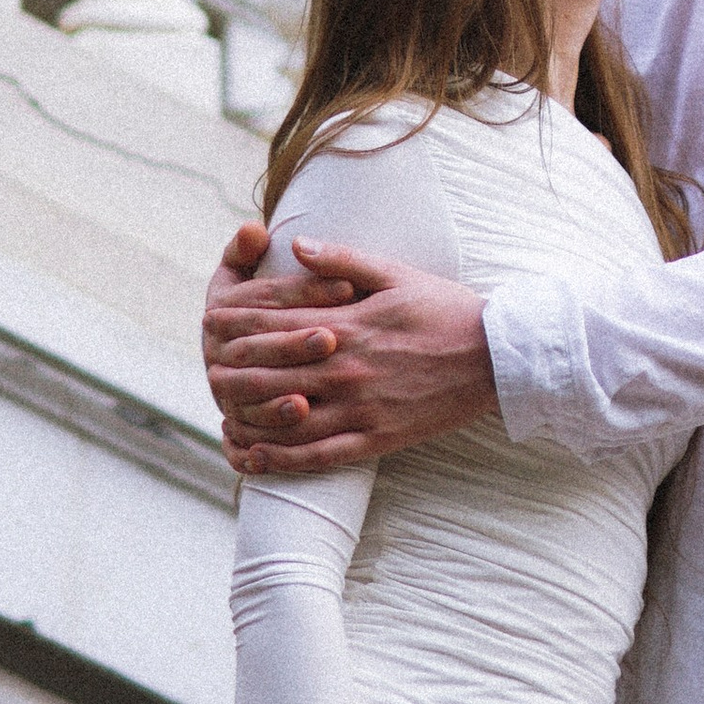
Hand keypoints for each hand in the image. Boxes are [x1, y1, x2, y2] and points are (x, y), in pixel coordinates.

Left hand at [211, 241, 497, 476]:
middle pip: (269, 370)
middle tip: (207, 369)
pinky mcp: (374, 439)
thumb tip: (298, 244)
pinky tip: (254, 457)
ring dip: (246, 415)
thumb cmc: (446, 309)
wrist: (496, 357)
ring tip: (222, 412)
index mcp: (348, 322)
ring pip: (284, 417)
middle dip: (231, 369)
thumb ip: (343, 259)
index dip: (237, 322)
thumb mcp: (395, 273)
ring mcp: (359, 407)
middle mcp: (346, 367)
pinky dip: (279, 459)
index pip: (275, 322)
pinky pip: (315, 455)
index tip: (210, 321)